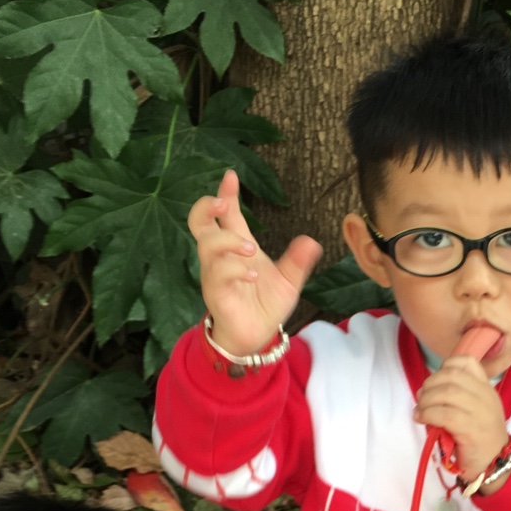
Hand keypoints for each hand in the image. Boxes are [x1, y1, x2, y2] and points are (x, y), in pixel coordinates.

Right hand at [188, 169, 321, 355]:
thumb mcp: (288, 280)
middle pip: (199, 222)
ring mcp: (215, 273)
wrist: (257, 335)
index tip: (230, 175)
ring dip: (227, 240)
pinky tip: (252, 274)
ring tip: (250, 248)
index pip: (228, 214)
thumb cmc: (266, 304)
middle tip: (223, 201)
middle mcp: (221, 256)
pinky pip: (218, 274)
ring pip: (207, 245)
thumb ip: (297, 261)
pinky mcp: (216, 292)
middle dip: (206, 206)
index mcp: (238, 245)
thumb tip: (312, 241)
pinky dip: (235, 269)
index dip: (226, 193)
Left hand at [413, 356, 508, 483]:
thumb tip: (427, 392)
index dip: (445, 367)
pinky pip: (445, 414)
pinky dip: (428, 414)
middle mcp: (485, 396)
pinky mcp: (472, 429)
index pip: (467, 362)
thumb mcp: (474, 410)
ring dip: (427, 400)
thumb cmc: (479, 438)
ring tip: (420, 411)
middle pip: (451, 375)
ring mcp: (481, 412)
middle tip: (422, 399)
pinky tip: (422, 419)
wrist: (496, 464)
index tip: (436, 382)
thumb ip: (458, 397)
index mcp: (486, 388)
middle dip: (430, 384)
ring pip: (447, 392)